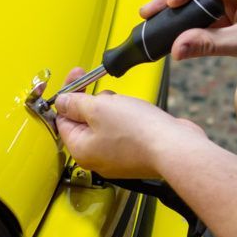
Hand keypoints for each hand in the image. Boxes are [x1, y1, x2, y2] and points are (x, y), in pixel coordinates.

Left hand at [54, 68, 206, 178]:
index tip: (76, 78)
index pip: (62, 119)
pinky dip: (127, 118)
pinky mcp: (135, 152)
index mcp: (81, 150)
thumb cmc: (139, 132)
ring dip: (112, 108)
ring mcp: (116, 157)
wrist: (174, 146)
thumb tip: (61, 101)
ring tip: (125, 105)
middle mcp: (96, 158)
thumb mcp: (98, 107)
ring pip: (105, 124)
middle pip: (84, 122)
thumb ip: (75, 103)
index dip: (68, 95)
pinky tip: (137, 113)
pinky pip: (123, 129)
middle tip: (105, 91)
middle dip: (93, 101)